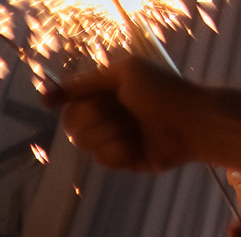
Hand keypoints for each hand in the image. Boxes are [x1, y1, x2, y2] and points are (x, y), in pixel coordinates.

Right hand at [52, 58, 201, 173]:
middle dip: (95, 118)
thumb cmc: (163, 92)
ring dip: (111, 134)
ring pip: (85, 143)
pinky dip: (119, 151)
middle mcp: (105, 114)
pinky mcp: (121, 160)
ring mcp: (111, 138)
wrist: (191, 124)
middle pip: (71, 123)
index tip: (49, 101)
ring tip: (135, 128)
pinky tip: (137, 146)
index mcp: (106, 91)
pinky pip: (102, 159)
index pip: (71, 98)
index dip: (61, 98)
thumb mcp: (126, 72)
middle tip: (120, 111)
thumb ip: (88, 80)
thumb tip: (50, 94)